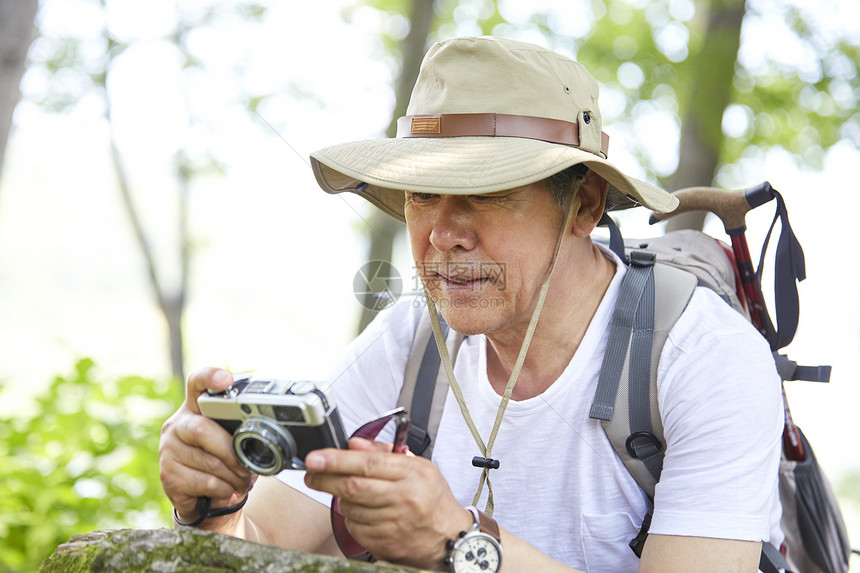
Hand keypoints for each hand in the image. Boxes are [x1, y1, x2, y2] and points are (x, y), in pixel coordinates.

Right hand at [158, 367, 255, 523]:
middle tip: (246, 466)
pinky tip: (225, 490)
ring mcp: (169, 450)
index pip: (197, 382)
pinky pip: (206, 482)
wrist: (204, 498)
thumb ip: (241, 428)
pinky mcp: (168, 476)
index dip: (210, 377)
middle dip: (231, 451)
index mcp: (196, 408)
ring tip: (240, 481)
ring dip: (233, 476)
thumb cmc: (222, 460)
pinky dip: (224, 489)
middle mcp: (178, 425)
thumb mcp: (231, 439)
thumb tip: (269, 430)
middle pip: (202, 429)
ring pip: (208, 462)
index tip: (226, 380)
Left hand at [303, 438, 471, 567]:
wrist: (448, 537)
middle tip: (311, 474)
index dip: (336, 460)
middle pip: (353, 486)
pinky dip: (351, 518)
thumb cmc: (432, 498)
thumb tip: (354, 444)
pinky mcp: (385, 543)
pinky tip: (361, 512)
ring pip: (350, 508)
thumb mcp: (419, 466)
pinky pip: (355, 527)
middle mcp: (404, 498)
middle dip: (325, 479)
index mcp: (412, 474)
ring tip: (348, 493)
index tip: (315, 458)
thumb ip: (384, 453)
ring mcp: (394, 523)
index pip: (368, 463)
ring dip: (340, 499)